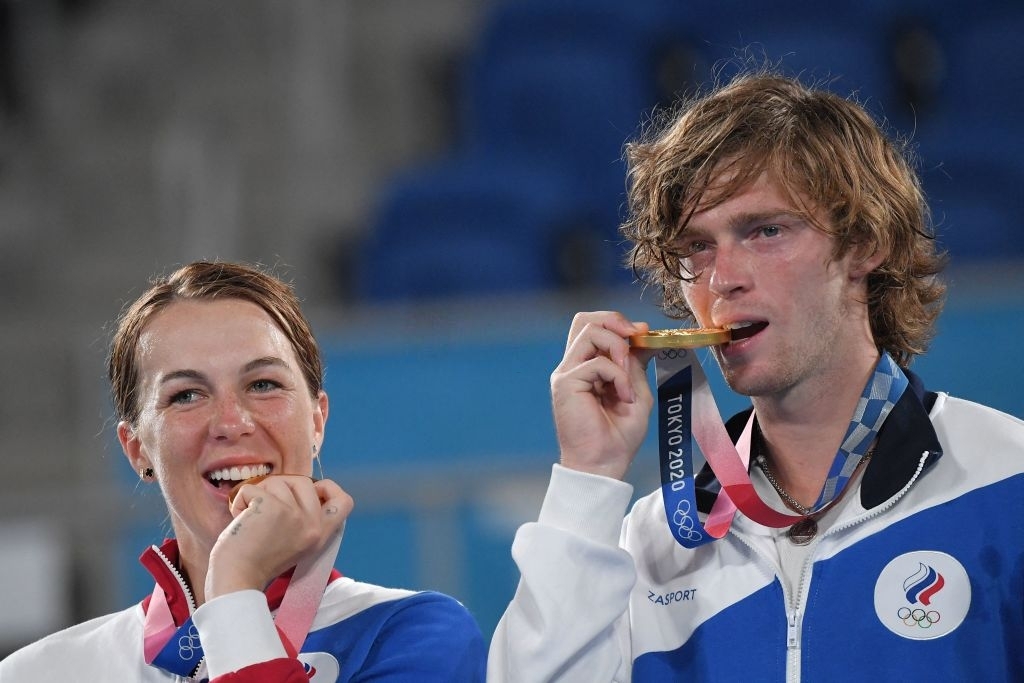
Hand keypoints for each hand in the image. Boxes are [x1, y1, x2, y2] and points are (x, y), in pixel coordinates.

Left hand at [205, 475, 351, 600]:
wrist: (236, 580)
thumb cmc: (258, 562)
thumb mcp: (296, 544)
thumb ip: (305, 520)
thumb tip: (297, 488)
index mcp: (321, 536)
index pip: (344, 502)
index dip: (329, 488)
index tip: (313, 490)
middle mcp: (313, 525)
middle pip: (305, 482)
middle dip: (282, 487)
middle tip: (267, 508)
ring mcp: (294, 515)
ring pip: (277, 481)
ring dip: (259, 494)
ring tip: (251, 517)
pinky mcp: (271, 507)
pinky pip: (251, 488)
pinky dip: (240, 499)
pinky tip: (240, 518)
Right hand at [551, 311, 653, 479]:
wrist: (604, 464)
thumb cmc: (618, 436)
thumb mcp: (636, 392)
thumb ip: (636, 364)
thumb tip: (643, 335)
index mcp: (587, 366)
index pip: (594, 327)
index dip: (618, 323)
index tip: (643, 333)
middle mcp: (573, 366)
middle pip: (584, 320)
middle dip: (614, 320)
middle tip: (635, 336)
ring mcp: (567, 373)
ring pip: (589, 331)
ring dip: (618, 347)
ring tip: (629, 375)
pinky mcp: (565, 383)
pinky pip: (597, 362)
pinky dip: (618, 375)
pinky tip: (624, 397)